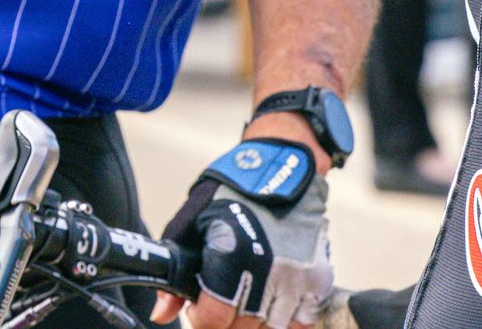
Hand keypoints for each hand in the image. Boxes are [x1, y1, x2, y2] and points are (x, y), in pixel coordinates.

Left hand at [155, 171, 331, 327]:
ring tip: (246, 301)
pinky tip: (272, 304)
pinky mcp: (319, 278)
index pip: (214, 319)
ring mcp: (298, 276)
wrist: (282, 169)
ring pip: (271, 328)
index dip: (200, 318)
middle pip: (242, 327)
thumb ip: (176, 272)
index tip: (199, 307)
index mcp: (233, 254)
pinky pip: (302, 322)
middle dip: (225, 321)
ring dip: (254, 322)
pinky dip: (285, 321)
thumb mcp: (192, 223)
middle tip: (221, 301)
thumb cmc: (234, 193)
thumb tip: (161, 314)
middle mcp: (269, 269)